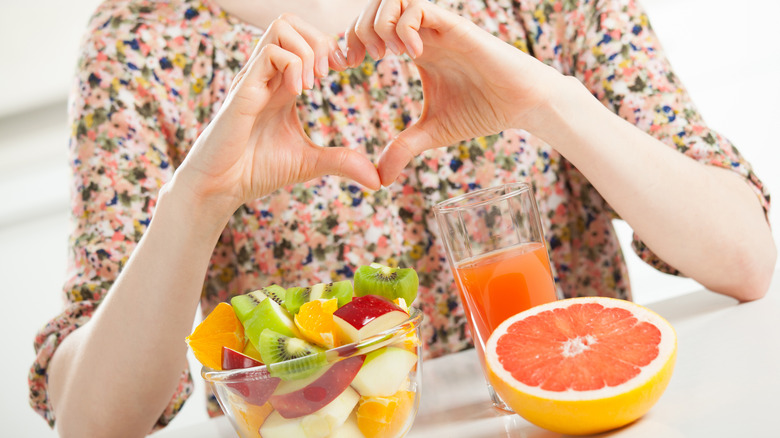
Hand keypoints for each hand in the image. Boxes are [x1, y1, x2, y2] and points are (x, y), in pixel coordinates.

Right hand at [174, 14, 379, 223]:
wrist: (220, 188)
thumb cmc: (256, 170)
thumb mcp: (309, 162)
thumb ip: (342, 162)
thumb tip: (378, 180)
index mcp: (281, 83)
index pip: (304, 39)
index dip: (330, 48)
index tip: (344, 72)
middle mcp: (266, 74)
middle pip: (291, 21)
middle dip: (320, 40)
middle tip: (329, 74)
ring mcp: (253, 78)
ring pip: (281, 27)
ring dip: (308, 50)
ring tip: (314, 84)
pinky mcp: (243, 91)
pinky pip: (269, 53)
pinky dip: (293, 66)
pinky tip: (299, 94)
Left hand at [345, 0, 564, 184]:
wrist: (522, 104)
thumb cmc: (482, 111)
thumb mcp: (433, 132)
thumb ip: (404, 149)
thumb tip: (380, 180)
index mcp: (413, 49)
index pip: (368, 28)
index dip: (348, 42)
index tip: (347, 68)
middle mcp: (422, 32)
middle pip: (374, 6)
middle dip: (358, 29)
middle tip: (364, 61)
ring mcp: (437, 26)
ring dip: (379, 23)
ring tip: (386, 55)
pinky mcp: (455, 26)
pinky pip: (418, 6)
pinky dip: (404, 27)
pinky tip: (411, 55)